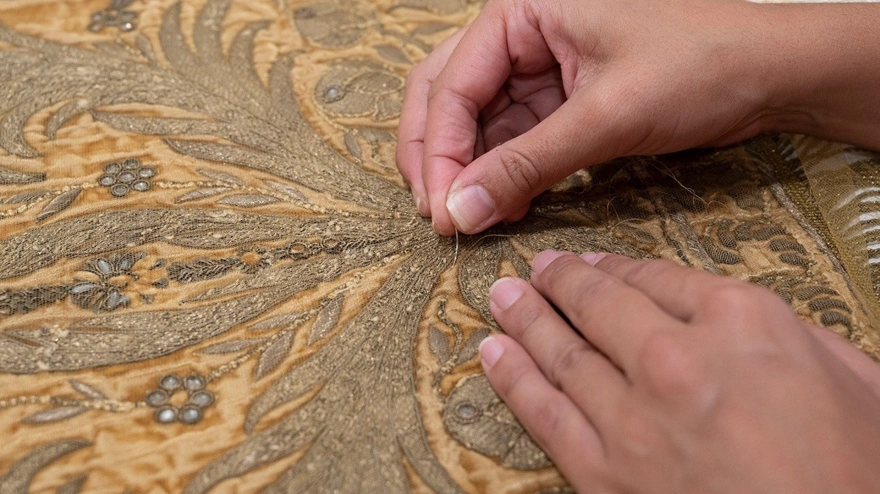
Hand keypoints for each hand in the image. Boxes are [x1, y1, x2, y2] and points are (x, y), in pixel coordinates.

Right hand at [397, 0, 879, 234]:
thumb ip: (525, 165)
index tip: (443, 213)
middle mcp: (522, 31)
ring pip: (477, 120)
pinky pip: (513, 136)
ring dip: (470, 170)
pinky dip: (504, 172)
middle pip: (447, 95)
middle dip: (437, 156)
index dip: (439, 154)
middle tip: (440, 215)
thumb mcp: (605, 117)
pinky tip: (505, 206)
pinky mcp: (561, 96)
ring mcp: (539, 64)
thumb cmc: (700, 67)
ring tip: (474, 219)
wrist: (771, 74)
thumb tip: (460, 210)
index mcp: (523, 9)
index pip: (452, 85)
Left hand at [480, 251, 879, 492]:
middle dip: (560, 282)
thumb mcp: (855, 381)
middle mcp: (676, 358)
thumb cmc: (857, 472)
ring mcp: (634, 417)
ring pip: (562, 352)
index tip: (591, 262)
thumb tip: (746, 319)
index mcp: (741, 322)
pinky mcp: (606, 474)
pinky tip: (492, 353)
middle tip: (535, 268)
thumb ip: (795, 335)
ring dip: (525, 318)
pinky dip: (512, 378)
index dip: (617, 267)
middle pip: (599, 305)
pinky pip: (545, 414)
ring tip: (501, 297)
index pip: (659, 278)